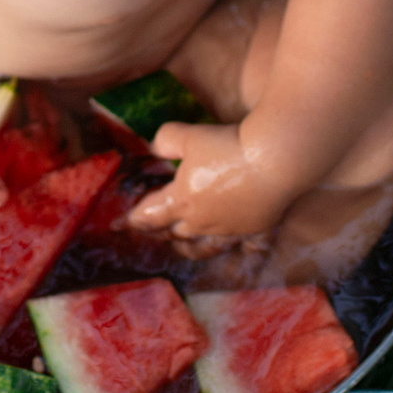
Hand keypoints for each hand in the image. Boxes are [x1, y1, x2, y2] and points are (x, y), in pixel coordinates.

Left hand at [123, 120, 303, 253]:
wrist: (276, 160)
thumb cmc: (227, 147)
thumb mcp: (188, 135)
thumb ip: (165, 140)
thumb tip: (154, 148)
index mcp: (181, 200)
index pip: (148, 214)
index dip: (131, 220)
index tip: (117, 226)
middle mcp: (202, 221)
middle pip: (174, 231)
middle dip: (158, 231)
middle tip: (149, 231)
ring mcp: (230, 229)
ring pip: (204, 245)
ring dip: (189, 248)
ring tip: (181, 248)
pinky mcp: (256, 229)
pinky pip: (245, 248)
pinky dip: (239, 254)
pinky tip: (240, 257)